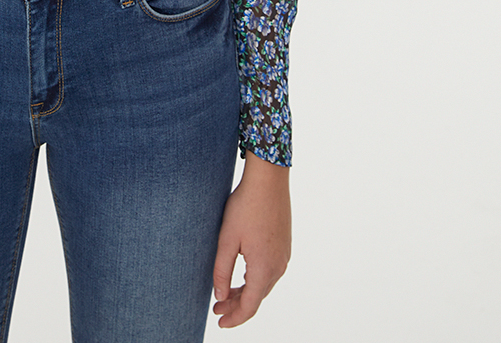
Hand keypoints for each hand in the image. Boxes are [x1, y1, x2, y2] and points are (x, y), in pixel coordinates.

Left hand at [211, 150, 290, 327]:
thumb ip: (222, 271)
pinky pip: (269, 272)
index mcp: (264, 268)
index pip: (250, 306)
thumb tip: (220, 297)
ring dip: (246, 293)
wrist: (269, 179)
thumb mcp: (227, 239)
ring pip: (264, 285)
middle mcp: (278, 266)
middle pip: (258, 297)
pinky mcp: (284, 246)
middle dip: (237, 306)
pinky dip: (255, 280)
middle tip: (217, 309)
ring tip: (226, 295)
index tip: (219, 323)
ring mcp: (284, 256)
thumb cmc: (245, 206)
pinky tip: (242, 276)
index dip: (234, 318)